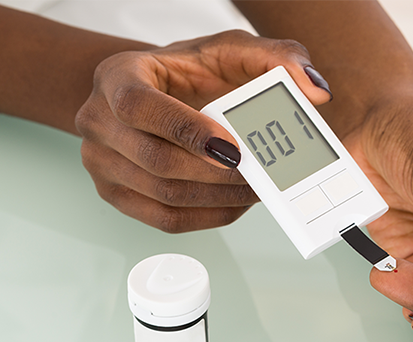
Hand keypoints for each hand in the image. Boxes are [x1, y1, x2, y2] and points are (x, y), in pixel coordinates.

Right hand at [75, 30, 331, 232]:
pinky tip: (235, 202)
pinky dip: (209, 216)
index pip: (138, 106)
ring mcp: (101, 162)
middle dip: (218, 175)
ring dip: (219, 198)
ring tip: (257, 188)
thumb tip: (315, 89)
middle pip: (156, 161)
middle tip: (262, 174)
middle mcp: (98, 119)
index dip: (186, 131)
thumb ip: (277, 58)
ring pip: (164, 196)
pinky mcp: (116, 194)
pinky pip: (165, 220)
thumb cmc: (191, 73)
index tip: (233, 148)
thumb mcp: (233, 51)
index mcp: (117, 76)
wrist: (159, 93)